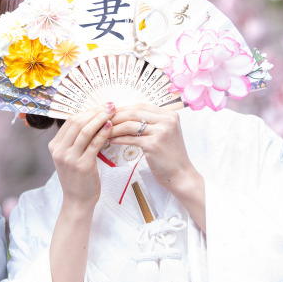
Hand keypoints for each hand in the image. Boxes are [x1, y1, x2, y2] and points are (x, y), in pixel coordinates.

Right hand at [48, 105, 113, 215]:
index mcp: (55, 146)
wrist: (77, 201)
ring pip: (86, 131)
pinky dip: (103, 132)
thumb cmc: (77, 178)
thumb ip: (75, 140)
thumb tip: (91, 118)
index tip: (100, 106)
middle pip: (77, 123)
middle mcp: (59, 150)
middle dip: (94, 112)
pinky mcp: (82, 165)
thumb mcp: (70, 157)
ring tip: (113, 111)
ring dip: (100, 118)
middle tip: (109, 105)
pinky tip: (111, 126)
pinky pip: (94, 143)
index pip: (70, 121)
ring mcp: (70, 158)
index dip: (87, 111)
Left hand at [106, 104, 205, 229]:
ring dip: (114, 127)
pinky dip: (118, 138)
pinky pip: (131, 138)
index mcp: (169, 114)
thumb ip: (150, 122)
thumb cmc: (169, 155)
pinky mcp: (154, 144)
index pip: (140, 106)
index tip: (109, 112)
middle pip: (134, 112)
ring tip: (102, 131)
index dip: (123, 108)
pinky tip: (110, 140)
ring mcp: (162, 132)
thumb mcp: (163, 133)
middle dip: (116, 116)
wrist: (181, 175)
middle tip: (101, 120)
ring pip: (130, 125)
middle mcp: (167, 120)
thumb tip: (124, 113)